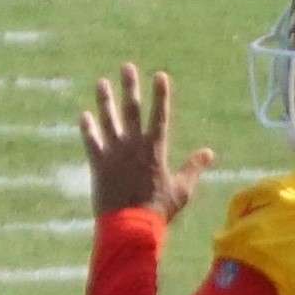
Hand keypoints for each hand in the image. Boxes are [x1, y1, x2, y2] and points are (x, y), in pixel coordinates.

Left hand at [79, 62, 214, 220]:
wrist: (131, 227)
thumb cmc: (158, 211)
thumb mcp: (181, 190)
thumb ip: (194, 168)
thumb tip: (210, 153)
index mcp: (155, 150)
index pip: (160, 115)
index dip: (161, 95)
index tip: (160, 75)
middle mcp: (134, 145)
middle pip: (132, 110)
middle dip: (130, 87)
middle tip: (126, 67)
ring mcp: (114, 153)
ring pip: (108, 120)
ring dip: (105, 100)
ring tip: (101, 83)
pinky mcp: (98, 164)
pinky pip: (91, 141)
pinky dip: (87, 128)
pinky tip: (84, 116)